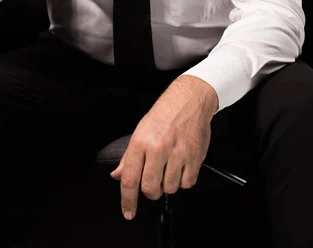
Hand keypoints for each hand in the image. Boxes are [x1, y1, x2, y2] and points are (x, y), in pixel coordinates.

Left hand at [110, 75, 217, 219]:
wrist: (189, 100)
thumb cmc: (165, 113)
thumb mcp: (140, 130)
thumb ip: (128, 157)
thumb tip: (118, 175)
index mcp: (141, 142)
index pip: (130, 179)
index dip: (128, 200)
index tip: (128, 212)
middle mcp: (158, 149)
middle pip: (150, 189)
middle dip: (150, 191)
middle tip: (153, 180)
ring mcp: (177, 154)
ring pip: (169, 188)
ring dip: (168, 184)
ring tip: (169, 167)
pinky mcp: (194, 158)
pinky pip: (187, 183)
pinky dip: (183, 180)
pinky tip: (181, 166)